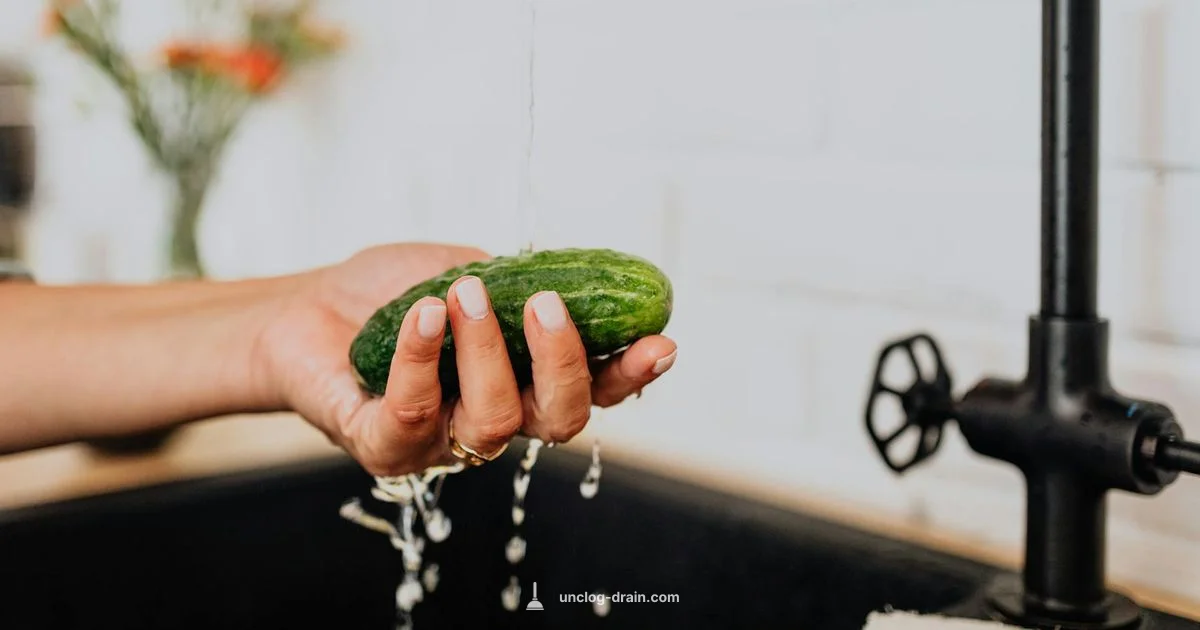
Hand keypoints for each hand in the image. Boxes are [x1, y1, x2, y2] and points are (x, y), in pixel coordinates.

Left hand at [259, 243, 677, 476]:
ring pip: (494, 421)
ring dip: (486, 351)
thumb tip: (568, 280)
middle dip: (564, 364)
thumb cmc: (389, 294)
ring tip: (464, 293)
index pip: (591, 391)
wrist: (302, 309)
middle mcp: (491, 420)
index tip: (661, 341)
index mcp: (523, 383)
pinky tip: (424, 312)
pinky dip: (423, 357)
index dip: (629, 374)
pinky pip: (416, 412)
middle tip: (547, 305)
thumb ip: (519, 282)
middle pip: (559, 422)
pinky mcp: (384, 446)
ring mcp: (440, 441)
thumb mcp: (469, 270)